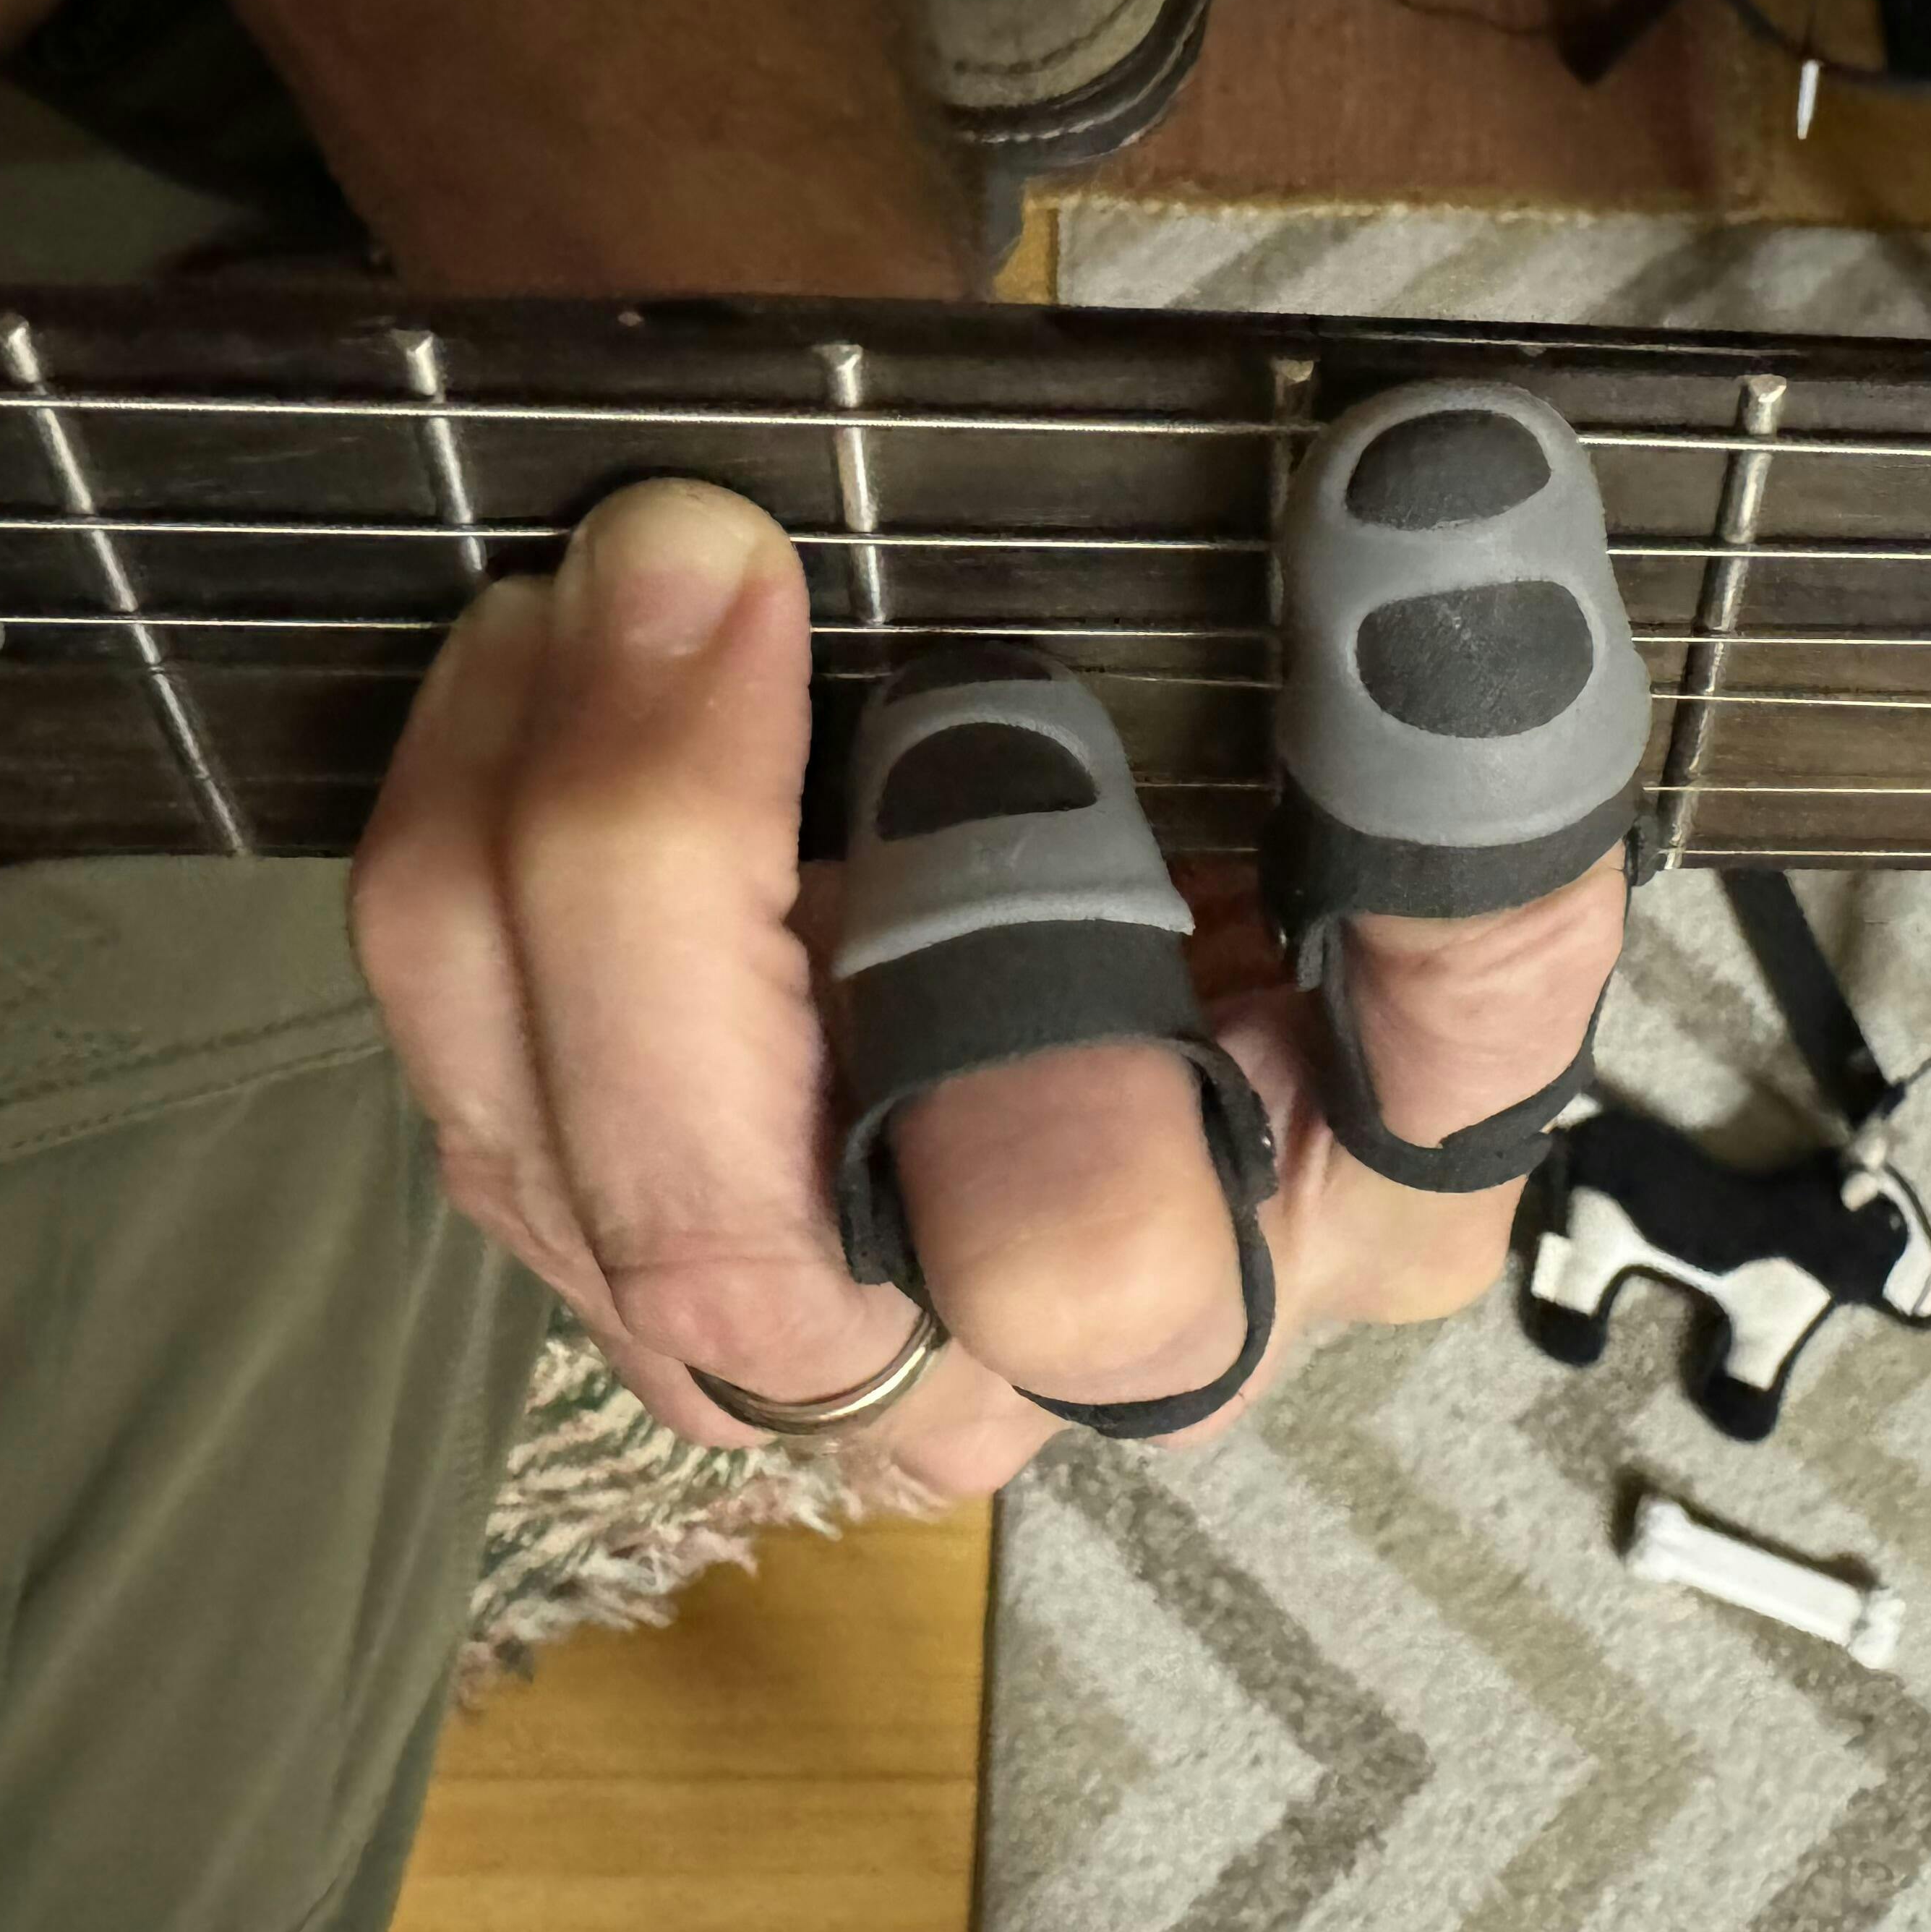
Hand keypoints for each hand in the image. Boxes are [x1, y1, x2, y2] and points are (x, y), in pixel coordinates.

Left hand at [352, 481, 1624, 1498]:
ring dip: (514, 837)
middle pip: (720, 1244)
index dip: (1011, 994)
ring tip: (589, 585)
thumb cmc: (1313, 1003)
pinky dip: (454, 856)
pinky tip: (526, 674)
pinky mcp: (584, 1217)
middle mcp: (932, 1372)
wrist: (1159, 1027)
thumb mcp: (1461, 966)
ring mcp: (728, 1321)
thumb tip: (1444, 592)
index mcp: (1175, 1323)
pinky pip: (453, 1072)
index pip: (1073, 1258)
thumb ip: (1477, 856)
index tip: (984, 707)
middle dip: (661, 874)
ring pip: (526, 1151)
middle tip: (690, 560)